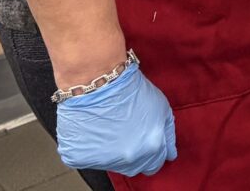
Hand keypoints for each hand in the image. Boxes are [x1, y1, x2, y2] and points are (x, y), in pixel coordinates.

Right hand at [54, 64, 175, 176]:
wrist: (99, 82)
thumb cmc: (130, 89)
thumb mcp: (162, 108)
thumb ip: (168, 134)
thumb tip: (170, 155)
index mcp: (152, 147)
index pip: (155, 164)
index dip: (151, 153)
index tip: (144, 142)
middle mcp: (129, 158)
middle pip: (134, 168)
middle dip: (133, 155)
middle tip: (126, 134)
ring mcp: (103, 159)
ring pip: (111, 164)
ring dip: (111, 151)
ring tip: (108, 127)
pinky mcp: (79, 157)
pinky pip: (85, 158)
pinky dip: (87, 148)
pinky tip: (91, 130)